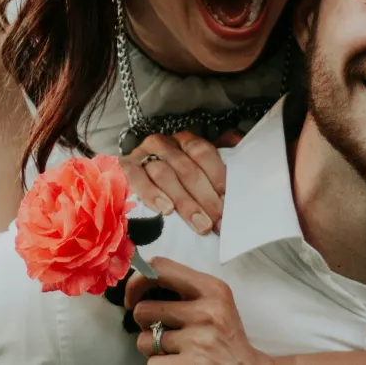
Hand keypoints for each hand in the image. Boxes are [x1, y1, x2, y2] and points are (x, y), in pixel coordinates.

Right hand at [119, 129, 243, 234]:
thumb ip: (215, 169)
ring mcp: (143, 154)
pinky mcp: (125, 167)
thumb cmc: (171, 184)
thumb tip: (240, 158)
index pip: (204, 153)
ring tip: (198, 223)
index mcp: (185, 142)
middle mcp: (164, 144)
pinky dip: (152, 194)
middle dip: (204, 198)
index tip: (228, 203)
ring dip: (184, 201)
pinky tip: (165, 209)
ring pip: (165, 174)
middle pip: (187, 168)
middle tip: (216, 222)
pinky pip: (137, 178)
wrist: (129, 183)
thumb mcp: (195, 174)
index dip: (217, 177)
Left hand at [126, 257, 274, 363]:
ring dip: (152, 348)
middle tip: (161, 330)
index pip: (159, 268)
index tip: (133, 298)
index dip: (136, 282)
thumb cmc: (225, 336)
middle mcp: (206, 312)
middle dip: (145, 324)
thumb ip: (185, 289)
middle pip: (144, 310)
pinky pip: (152, 363)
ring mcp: (198, 341)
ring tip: (174, 350)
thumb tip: (139, 283)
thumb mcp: (216, 302)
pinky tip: (179, 363)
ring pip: (143, 341)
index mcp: (212, 289)